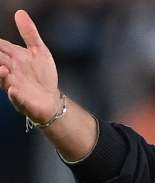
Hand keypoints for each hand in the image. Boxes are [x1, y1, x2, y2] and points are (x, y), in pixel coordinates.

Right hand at [0, 9, 60, 124]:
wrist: (51, 99)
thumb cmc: (42, 74)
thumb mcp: (39, 51)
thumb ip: (29, 33)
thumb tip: (20, 12)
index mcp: (12, 57)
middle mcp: (9, 70)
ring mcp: (14, 85)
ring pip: (2, 79)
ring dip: (1, 74)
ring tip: (3, 69)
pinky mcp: (22, 100)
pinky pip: (16, 98)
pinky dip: (14, 94)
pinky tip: (13, 90)